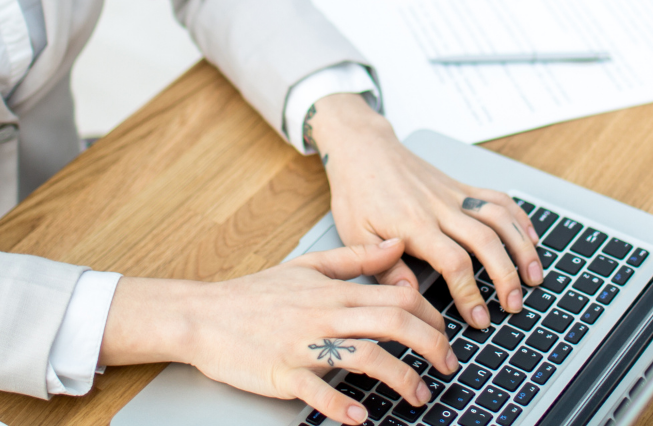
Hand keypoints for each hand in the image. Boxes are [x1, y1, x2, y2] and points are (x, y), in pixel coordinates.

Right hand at [101, 239, 457, 424]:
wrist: (203, 315)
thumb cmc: (255, 295)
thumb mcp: (309, 266)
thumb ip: (356, 258)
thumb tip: (398, 245)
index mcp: (335, 291)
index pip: (399, 296)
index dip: (432, 315)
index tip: (446, 334)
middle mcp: (325, 315)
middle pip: (393, 323)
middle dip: (431, 345)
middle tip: (449, 366)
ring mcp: (303, 344)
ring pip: (365, 355)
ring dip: (400, 378)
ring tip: (420, 395)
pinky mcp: (281, 372)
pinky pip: (316, 389)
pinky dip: (341, 404)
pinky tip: (361, 417)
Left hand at [308, 94, 543, 332]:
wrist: (365, 150)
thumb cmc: (358, 193)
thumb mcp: (356, 235)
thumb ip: (384, 268)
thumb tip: (410, 296)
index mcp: (414, 225)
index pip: (453, 261)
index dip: (470, 292)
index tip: (478, 318)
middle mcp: (440, 208)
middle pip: (486, 241)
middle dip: (506, 275)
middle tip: (514, 304)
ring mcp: (454, 195)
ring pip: (499, 219)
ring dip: (522, 247)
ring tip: (535, 276)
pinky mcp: (461, 186)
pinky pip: (497, 199)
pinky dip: (519, 218)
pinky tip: (531, 238)